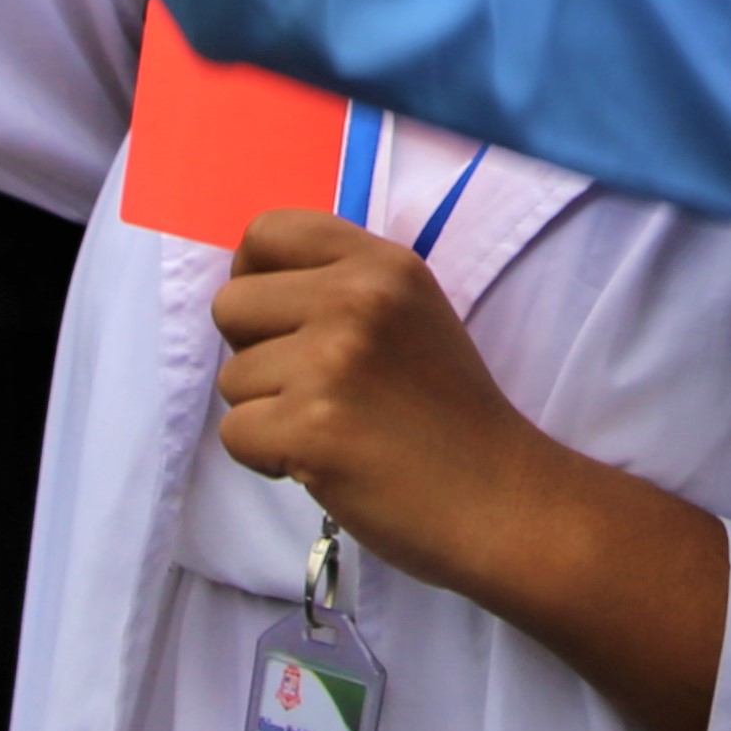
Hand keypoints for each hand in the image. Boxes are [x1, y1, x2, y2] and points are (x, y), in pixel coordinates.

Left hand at [209, 211, 561, 596]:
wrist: (498, 498)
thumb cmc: (449, 415)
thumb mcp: (412, 314)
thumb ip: (343, 288)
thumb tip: (250, 289)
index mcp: (382, 264)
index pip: (267, 232)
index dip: (255, 278)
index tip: (280, 321)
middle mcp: (355, 298)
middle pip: (231, 304)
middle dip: (255, 353)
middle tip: (311, 388)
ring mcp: (331, 361)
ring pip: (232, 378)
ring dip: (267, 413)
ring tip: (333, 429)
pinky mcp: (309, 426)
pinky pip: (235, 433)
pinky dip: (267, 459)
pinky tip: (322, 462)